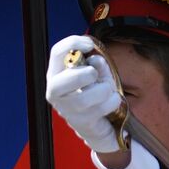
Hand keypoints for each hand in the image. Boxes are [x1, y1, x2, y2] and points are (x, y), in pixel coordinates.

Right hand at [46, 35, 122, 153]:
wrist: (97, 125)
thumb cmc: (94, 93)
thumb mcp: (94, 73)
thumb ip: (95, 63)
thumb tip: (96, 60)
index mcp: (56, 74)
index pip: (57, 53)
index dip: (73, 43)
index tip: (89, 45)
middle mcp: (56, 93)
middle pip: (61, 82)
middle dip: (84, 75)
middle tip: (94, 75)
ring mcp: (67, 110)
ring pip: (84, 98)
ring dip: (103, 89)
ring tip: (107, 89)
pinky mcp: (82, 123)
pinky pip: (100, 108)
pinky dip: (112, 101)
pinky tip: (112, 100)